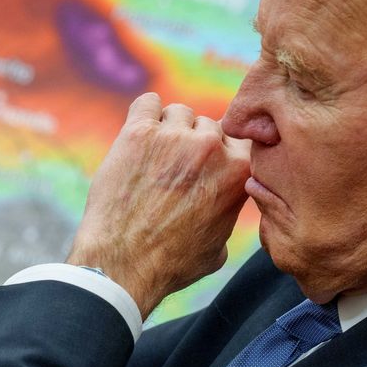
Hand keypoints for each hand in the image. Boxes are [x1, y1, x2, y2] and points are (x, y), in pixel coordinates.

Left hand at [68, 93, 252, 316]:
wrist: (124, 263)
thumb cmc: (172, 263)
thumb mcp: (219, 247)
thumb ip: (228, 214)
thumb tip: (225, 205)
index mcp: (240, 172)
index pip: (243, 140)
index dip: (225, 152)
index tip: (209, 164)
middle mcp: (212, 148)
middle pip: (209, 125)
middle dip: (194, 144)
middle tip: (174, 170)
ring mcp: (175, 137)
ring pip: (179, 112)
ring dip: (169, 129)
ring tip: (153, 158)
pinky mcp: (138, 132)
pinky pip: (147, 102)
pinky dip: (144, 115)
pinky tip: (137, 135)